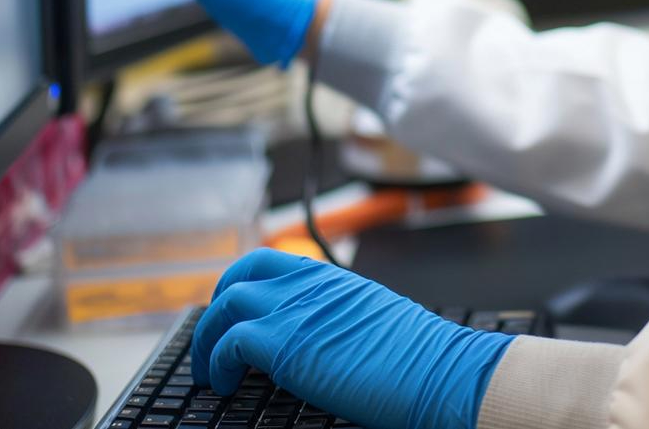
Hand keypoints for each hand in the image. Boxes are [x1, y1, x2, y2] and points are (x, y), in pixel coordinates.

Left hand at [193, 248, 514, 428]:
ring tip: (210, 372)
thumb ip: (343, 320)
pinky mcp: (286, 344)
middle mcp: (311, 285)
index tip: (233, 309)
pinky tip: (224, 385)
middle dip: (217, 307)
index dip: (243, 283)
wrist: (440, 372)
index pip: (272, 263)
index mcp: (334, 280)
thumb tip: (325, 341)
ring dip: (208, 340)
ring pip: (226, 304)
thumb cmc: (423, 361)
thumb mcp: (378, 322)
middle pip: (241, 275)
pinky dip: (217, 364)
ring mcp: (297, 310)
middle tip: (210, 340)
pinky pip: (230, 342)